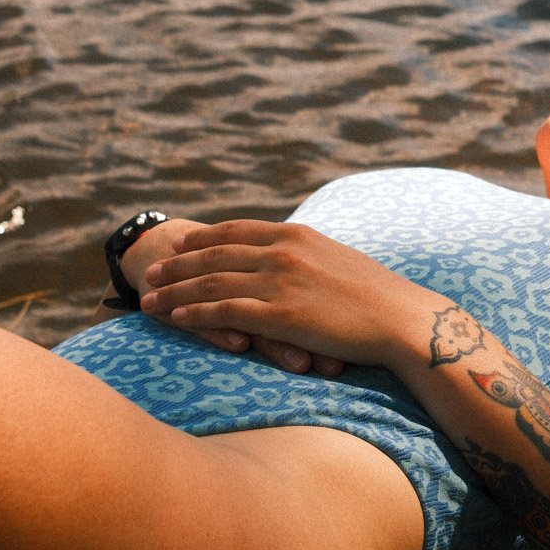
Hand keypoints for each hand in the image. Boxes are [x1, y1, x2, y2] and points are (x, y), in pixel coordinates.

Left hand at [140, 220, 447, 374]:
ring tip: (149, 300)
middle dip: (178, 264)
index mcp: (296, 234)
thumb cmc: (377, 296)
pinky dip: (196, 313)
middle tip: (150, 271)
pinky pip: (226, 312)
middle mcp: (283, 251)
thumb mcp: (338, 260)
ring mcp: (280, 281)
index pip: (236, 230)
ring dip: (176, 291)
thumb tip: (295, 257)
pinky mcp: (282, 315)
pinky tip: (176, 318)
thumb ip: (309, 256)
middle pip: (215, 254)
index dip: (203, 237)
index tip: (179, 242)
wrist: (401, 318)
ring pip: (213, 283)